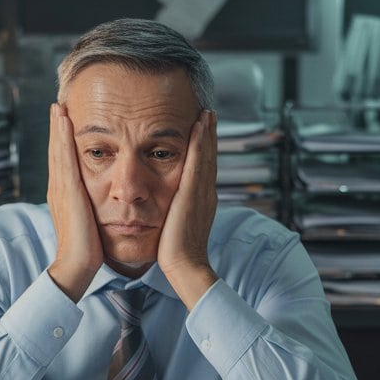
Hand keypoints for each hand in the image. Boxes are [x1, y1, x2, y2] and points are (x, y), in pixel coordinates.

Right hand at [46, 102, 101, 300]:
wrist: (77, 267)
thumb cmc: (88, 249)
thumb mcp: (91, 222)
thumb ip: (94, 208)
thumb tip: (105, 200)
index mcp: (65, 195)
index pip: (63, 162)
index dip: (62, 141)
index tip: (65, 121)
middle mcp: (58, 189)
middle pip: (56, 151)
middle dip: (56, 128)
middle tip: (58, 104)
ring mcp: (60, 189)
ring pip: (57, 151)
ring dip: (57, 127)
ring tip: (59, 105)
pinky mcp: (67, 192)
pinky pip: (64, 158)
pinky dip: (62, 138)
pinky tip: (64, 121)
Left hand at [158, 109, 218, 307]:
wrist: (185, 265)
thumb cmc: (176, 252)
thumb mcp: (178, 226)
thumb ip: (177, 211)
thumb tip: (170, 205)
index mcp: (203, 200)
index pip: (205, 168)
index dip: (206, 148)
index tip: (204, 131)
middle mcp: (206, 193)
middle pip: (210, 157)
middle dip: (210, 135)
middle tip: (209, 113)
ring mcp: (202, 193)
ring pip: (206, 156)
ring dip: (207, 133)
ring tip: (206, 113)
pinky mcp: (192, 194)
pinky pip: (197, 162)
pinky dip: (199, 143)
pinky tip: (198, 127)